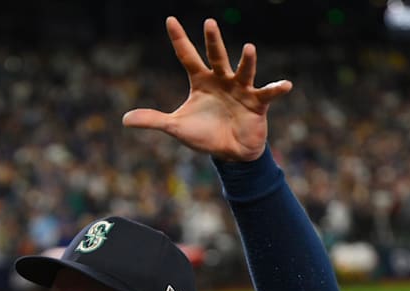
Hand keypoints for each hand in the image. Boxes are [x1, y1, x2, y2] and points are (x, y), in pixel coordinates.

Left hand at [123, 17, 291, 161]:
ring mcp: (241, 89)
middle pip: (216, 57)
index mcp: (201, 81)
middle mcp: (222, 80)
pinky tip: (285, 84)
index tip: (170, 20)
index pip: (187, 56)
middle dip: (213, 41)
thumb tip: (124, 120)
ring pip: (243, 71)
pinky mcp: (257, 103)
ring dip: (247, 61)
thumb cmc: (204, 135)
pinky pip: (268, 94)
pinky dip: (276, 89)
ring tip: (249, 48)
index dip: (179, 39)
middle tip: (209, 23)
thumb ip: (153, 120)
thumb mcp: (176, 127)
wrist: (230, 152)